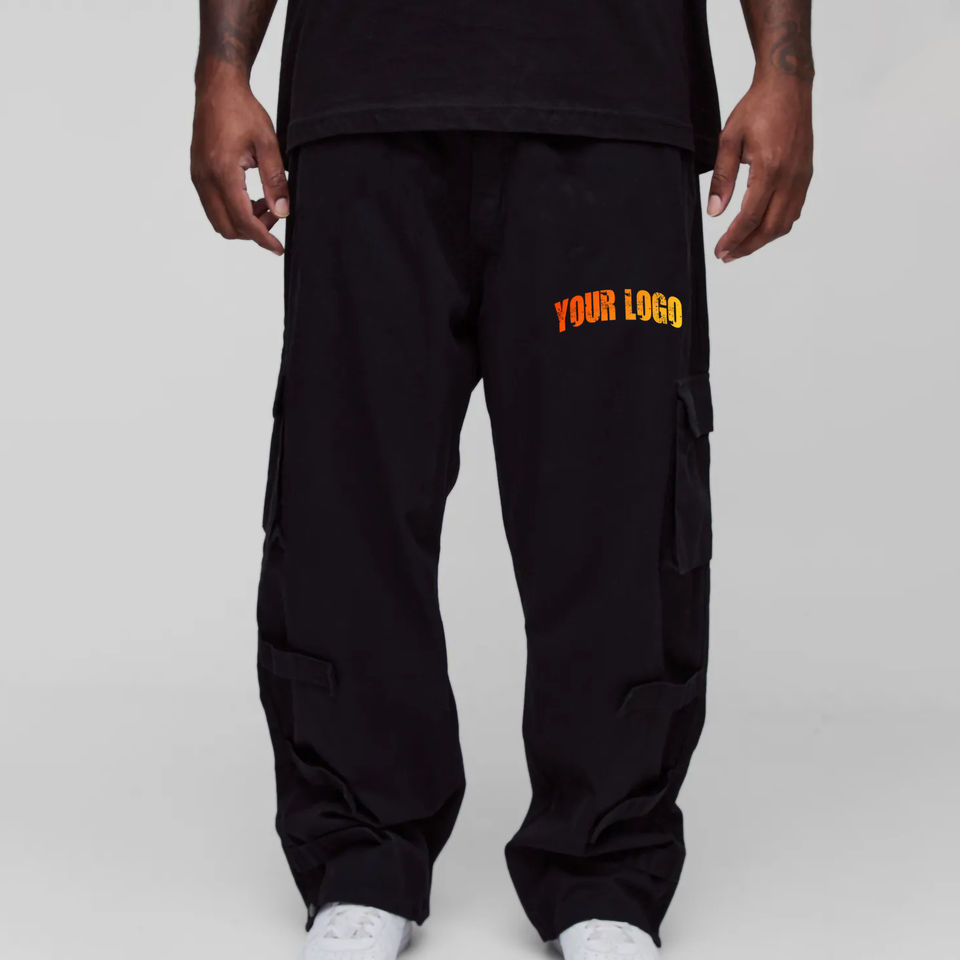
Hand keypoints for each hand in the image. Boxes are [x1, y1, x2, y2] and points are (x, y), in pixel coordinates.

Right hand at [191, 73, 288, 255]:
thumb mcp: (268, 144)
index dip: (263, 238)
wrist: (216, 87)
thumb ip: (276, 181)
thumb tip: (283, 213)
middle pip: (228, 228)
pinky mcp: (197, 174)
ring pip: (219, 220)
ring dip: (243, 221)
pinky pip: (213, 206)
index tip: (279, 248)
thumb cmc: (242, 110)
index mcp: (222, 172)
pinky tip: (251, 195)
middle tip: (275, 214)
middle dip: (253, 231)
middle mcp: (204, 179)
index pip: (243, 220)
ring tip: (265, 202)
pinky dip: (233, 210)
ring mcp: (198, 177)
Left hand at [707, 77, 812, 261]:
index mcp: (770, 169)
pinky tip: (760, 228)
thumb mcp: (729, 140)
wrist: (788, 86)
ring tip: (741, 246)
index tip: (721, 252)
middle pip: (770, 227)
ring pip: (785, 222)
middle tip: (727, 256)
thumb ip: (723, 177)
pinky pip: (794, 210)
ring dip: (762, 239)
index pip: (751, 217)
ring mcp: (802, 177)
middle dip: (747, 246)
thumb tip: (715, 212)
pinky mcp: (806, 174)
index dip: (734, 239)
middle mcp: (791, 177)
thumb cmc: (758, 108)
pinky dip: (777, 225)